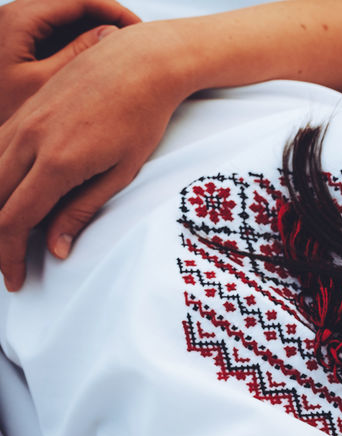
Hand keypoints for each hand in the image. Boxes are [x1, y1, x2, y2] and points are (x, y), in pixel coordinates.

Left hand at [0, 0, 141, 124]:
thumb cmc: (3, 108)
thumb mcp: (47, 83)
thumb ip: (80, 53)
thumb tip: (112, 32)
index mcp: (19, 20)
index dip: (112, 9)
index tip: (139, 27)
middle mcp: (12, 15)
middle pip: (70, 3)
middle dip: (105, 15)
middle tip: (135, 37)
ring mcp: (12, 26)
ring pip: (63, 14)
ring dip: (93, 25)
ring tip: (122, 48)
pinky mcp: (15, 39)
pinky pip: (53, 28)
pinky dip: (77, 36)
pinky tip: (99, 55)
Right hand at [0, 21, 186, 291]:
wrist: (139, 62)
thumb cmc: (141, 118)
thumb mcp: (121, 172)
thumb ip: (82, 211)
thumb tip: (55, 250)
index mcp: (56, 163)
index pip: (15, 221)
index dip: (10, 256)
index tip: (16, 281)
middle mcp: (29, 141)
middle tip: (10, 269)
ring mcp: (21, 123)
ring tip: (7, 240)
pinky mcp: (22, 113)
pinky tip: (6, 199)